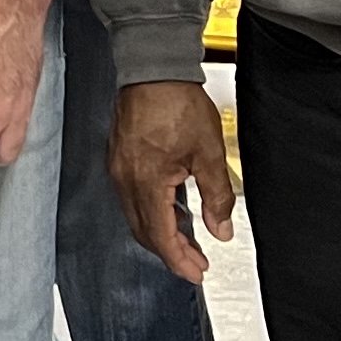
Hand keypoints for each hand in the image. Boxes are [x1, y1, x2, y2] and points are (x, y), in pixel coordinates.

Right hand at [111, 80, 237, 283]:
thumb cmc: (176, 101)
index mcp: (146, 182)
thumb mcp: (209, 153)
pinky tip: (173, 210)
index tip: (196, 273)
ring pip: (137, 216)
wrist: (153, 68)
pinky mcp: (120, 158)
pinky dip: (153, 212)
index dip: (178, 260)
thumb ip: (216, 197)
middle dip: (171, 252)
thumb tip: (220, 230)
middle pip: (144, 232)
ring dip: (162, 233)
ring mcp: (119, 169)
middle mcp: (125, 179)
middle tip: (196, 263)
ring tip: (189, 240)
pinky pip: (133, 197)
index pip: (160, 236)